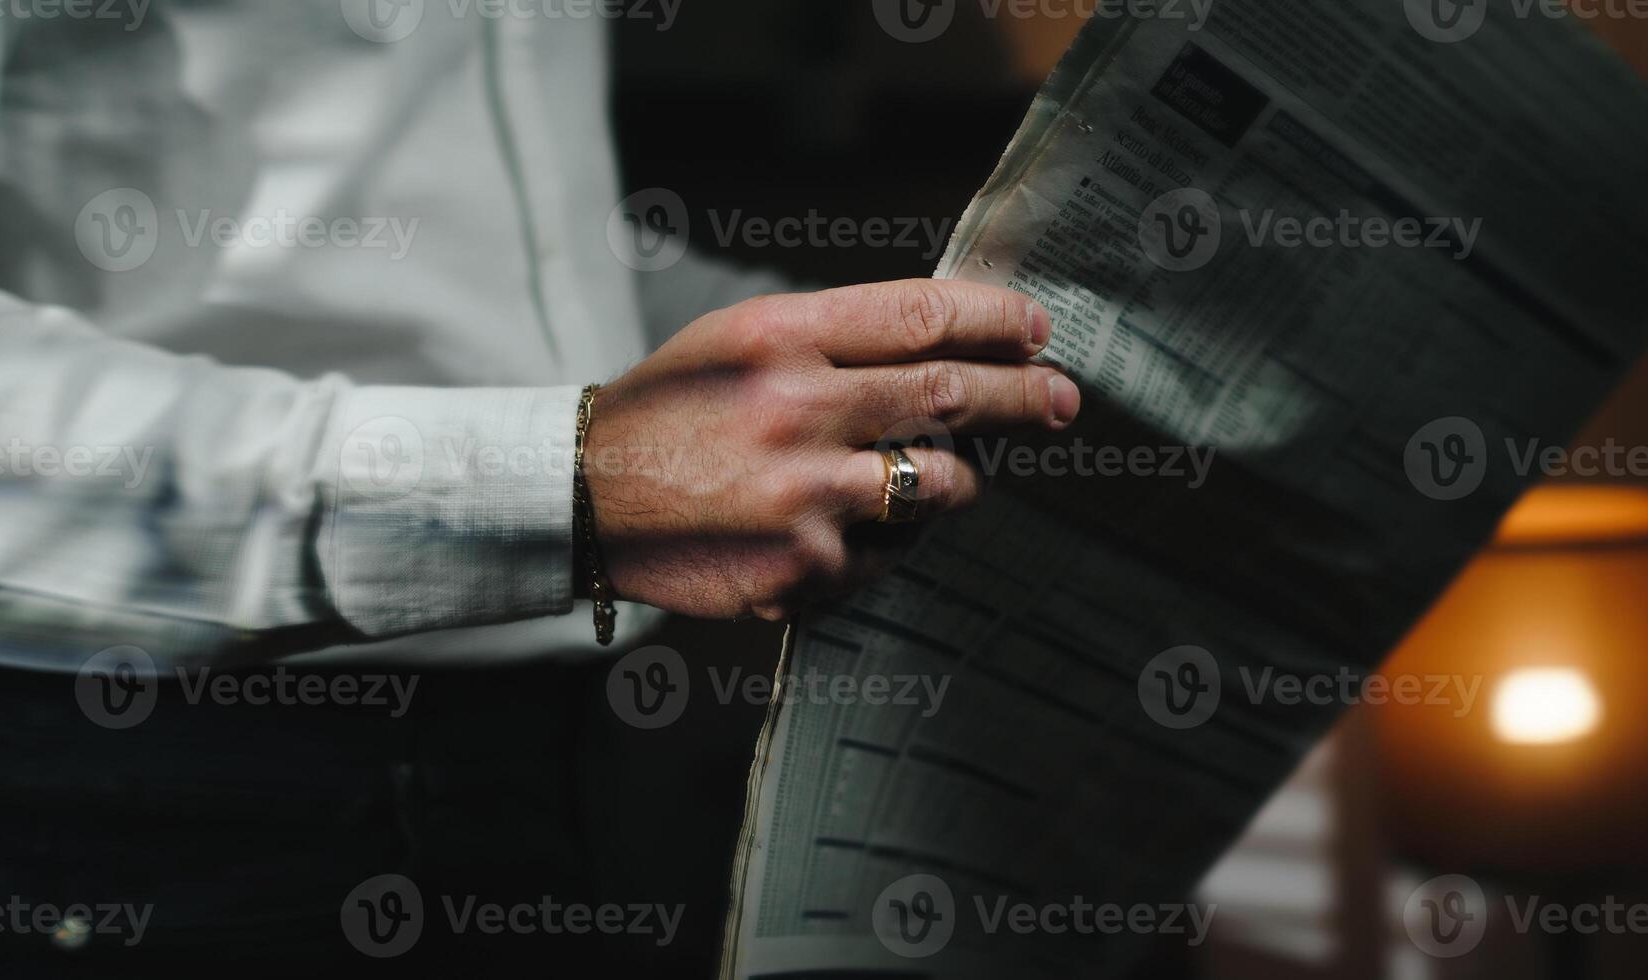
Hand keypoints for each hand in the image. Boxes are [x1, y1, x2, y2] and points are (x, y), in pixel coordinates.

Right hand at [584, 279, 1079, 620]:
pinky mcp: (804, 568)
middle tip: (1063, 399)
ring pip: (941, 484)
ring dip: (959, 478)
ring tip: (943, 473)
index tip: (1037, 330)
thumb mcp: (736, 340)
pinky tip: (846, 527)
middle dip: (1024, 396)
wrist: (584, 498)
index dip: (996, 320)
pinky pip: (891, 552)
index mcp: (780, 339)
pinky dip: (888, 539)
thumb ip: (834, 336)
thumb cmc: (670, 411)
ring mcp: (804, 496)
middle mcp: (796, 410)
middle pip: (950, 395)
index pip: (921, 316)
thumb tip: (947, 338)